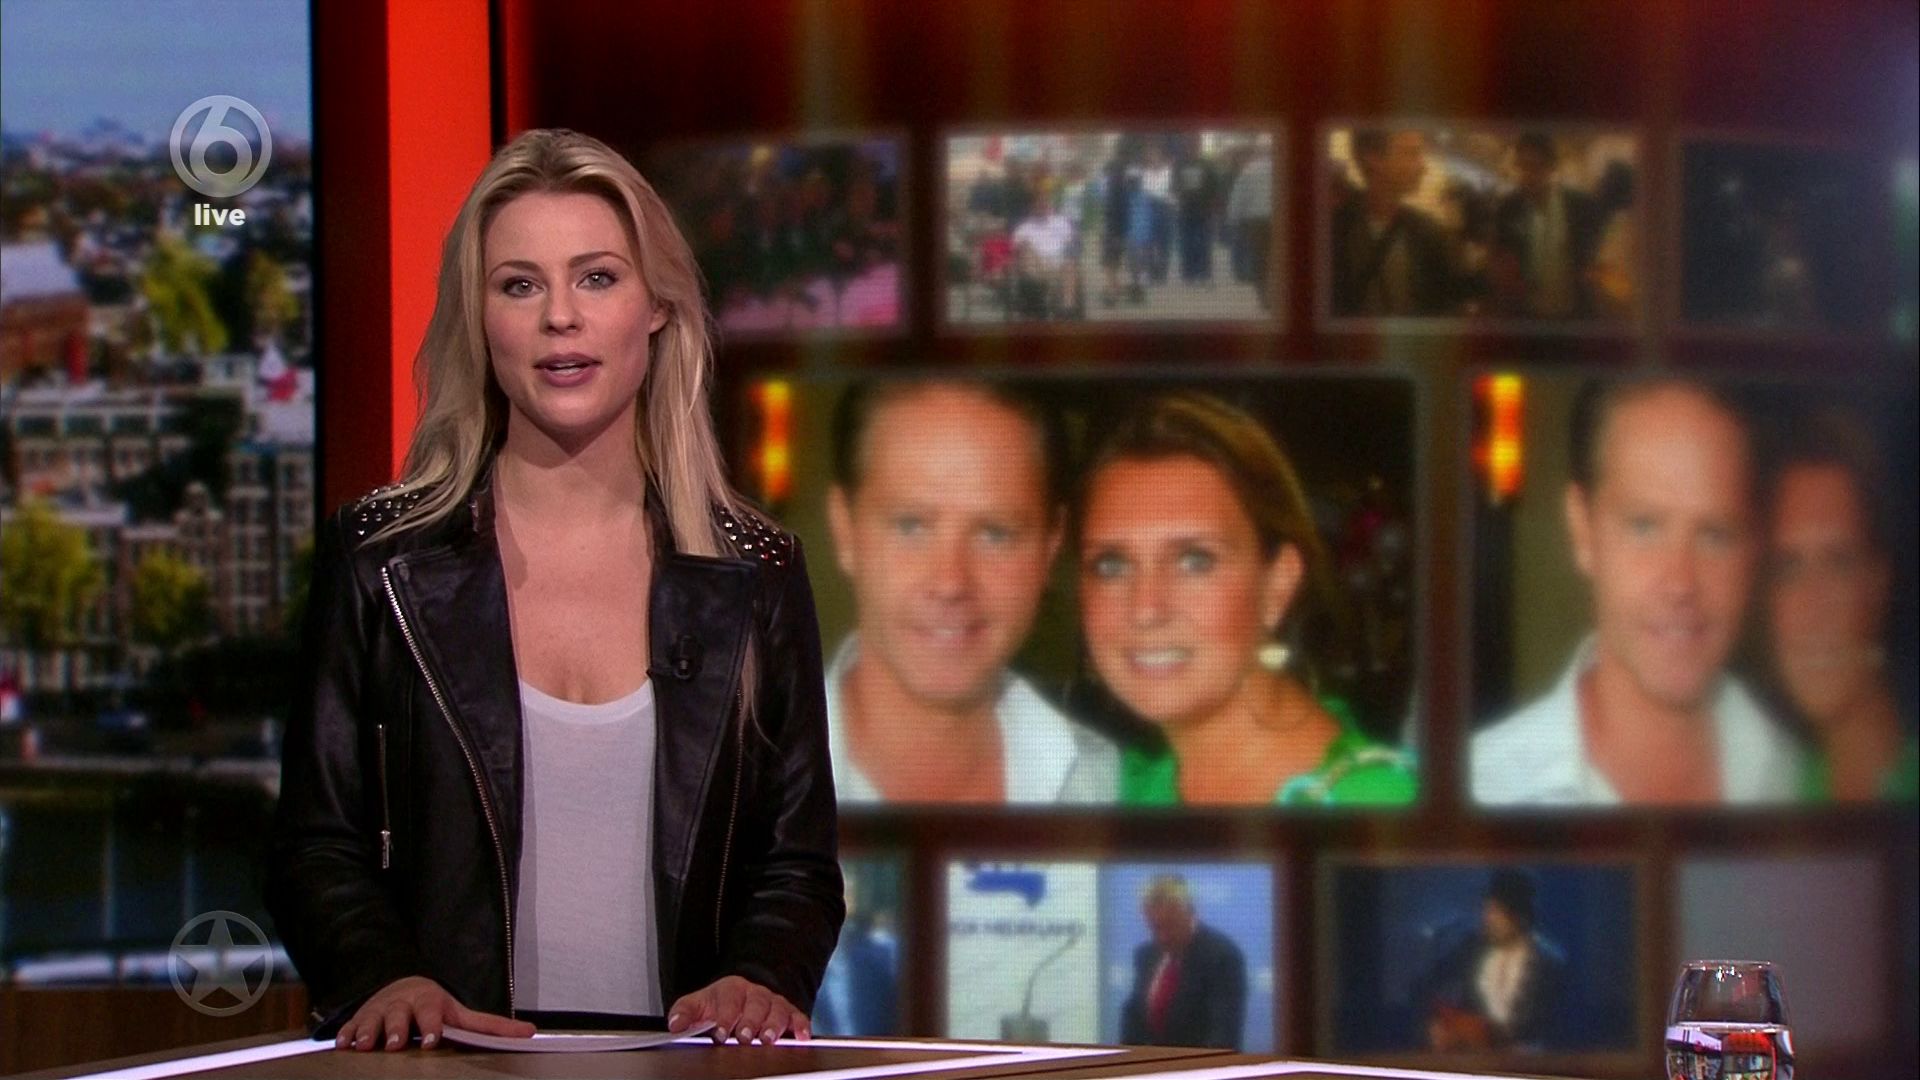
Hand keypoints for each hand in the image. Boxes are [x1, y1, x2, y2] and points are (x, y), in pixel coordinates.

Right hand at [335, 975, 534, 1050]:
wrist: (401, 987)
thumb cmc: (435, 1007)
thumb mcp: (461, 1013)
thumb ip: (491, 1027)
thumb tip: (531, 1033)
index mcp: (429, 1003)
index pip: (431, 1014)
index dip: (431, 1026)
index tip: (432, 1039)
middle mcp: (403, 1005)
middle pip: (398, 1016)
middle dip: (395, 1029)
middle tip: (394, 1044)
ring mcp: (379, 1011)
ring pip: (371, 1021)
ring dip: (367, 1033)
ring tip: (363, 1046)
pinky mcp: (359, 1019)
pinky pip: (349, 1027)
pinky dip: (345, 1035)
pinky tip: (342, 1046)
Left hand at [667, 975, 809, 1044]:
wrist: (740, 997)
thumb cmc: (719, 1005)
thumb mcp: (698, 1005)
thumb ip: (684, 1013)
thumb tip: (675, 1025)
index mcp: (732, 989)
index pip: (730, 999)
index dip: (726, 1016)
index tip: (721, 1032)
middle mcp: (755, 994)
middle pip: (757, 1004)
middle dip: (751, 1021)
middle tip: (745, 1037)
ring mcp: (773, 1003)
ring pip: (778, 1010)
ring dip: (774, 1025)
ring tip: (768, 1039)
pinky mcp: (789, 1014)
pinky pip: (798, 1017)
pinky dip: (801, 1026)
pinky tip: (801, 1036)